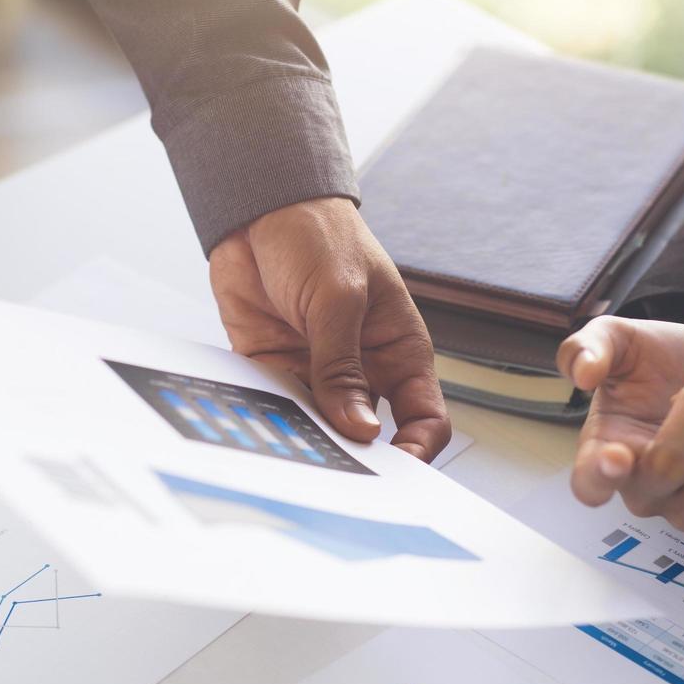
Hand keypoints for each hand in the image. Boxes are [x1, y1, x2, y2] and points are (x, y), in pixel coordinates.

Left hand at [208, 196, 449, 460]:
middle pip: (369, 434)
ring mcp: (316, 372)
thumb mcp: (340, 297)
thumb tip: (361, 427)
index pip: (423, 417)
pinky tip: (263, 427)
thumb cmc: (320, 235)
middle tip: (339, 473)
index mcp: (397, 350)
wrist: (259, 210)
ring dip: (308, 441)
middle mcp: (361, 369)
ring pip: (319, 429)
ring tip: (296, 453)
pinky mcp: (272, 370)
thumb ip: (343, 366)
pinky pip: (275, 409)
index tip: (396, 473)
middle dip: (357, 458)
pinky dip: (270, 421)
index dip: (416, 450)